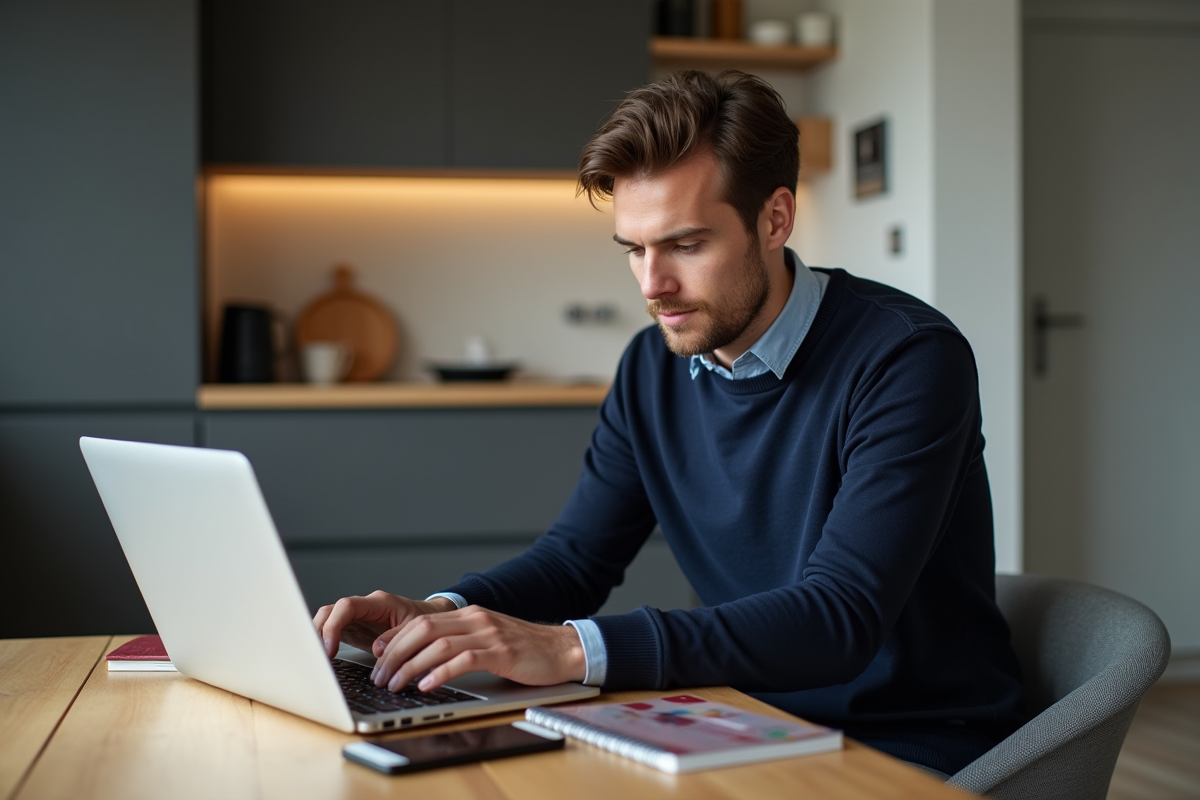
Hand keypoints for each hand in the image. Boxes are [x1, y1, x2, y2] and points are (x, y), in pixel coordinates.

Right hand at [312, 590, 456, 658]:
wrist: (428, 618)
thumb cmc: (423, 621)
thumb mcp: (416, 628)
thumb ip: (397, 636)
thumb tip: (378, 649)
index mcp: (379, 603)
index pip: (347, 606)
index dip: (334, 626)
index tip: (329, 648)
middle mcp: (363, 607)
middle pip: (330, 611)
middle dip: (318, 632)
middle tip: (315, 657)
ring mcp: (356, 617)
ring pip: (327, 620)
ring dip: (317, 638)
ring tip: (315, 660)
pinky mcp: (353, 628)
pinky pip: (332, 631)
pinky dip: (323, 643)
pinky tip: (321, 659)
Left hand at [369, 605, 586, 692]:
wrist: (561, 649)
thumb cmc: (524, 650)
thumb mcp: (487, 640)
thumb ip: (460, 644)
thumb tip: (423, 661)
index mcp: (469, 615)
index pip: (420, 621)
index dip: (395, 637)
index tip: (376, 654)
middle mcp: (476, 619)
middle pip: (422, 630)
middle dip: (395, 653)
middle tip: (380, 676)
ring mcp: (489, 634)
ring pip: (438, 645)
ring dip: (410, 666)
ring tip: (395, 684)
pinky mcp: (501, 652)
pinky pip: (463, 660)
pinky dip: (440, 673)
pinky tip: (426, 685)